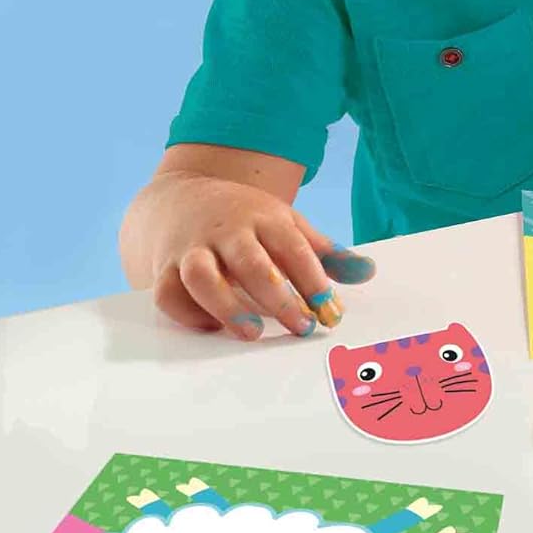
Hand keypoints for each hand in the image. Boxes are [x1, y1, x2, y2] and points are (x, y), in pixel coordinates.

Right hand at [126, 170, 375, 340]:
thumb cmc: (248, 221)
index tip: (332, 312)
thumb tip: (368, 272)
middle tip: (301, 327)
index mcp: (264, 217)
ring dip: (227, 307)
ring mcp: (192, 249)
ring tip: (253, 333)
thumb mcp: (289, 224)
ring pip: (202, 277)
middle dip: (278, 298)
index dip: (313, 280)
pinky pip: (168, 294)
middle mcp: (227, 231)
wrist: (182, 199)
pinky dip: (188, 313)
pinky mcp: (163, 269)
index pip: (293, 247)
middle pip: (251, 263)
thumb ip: (328, 253)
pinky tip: (213, 327)